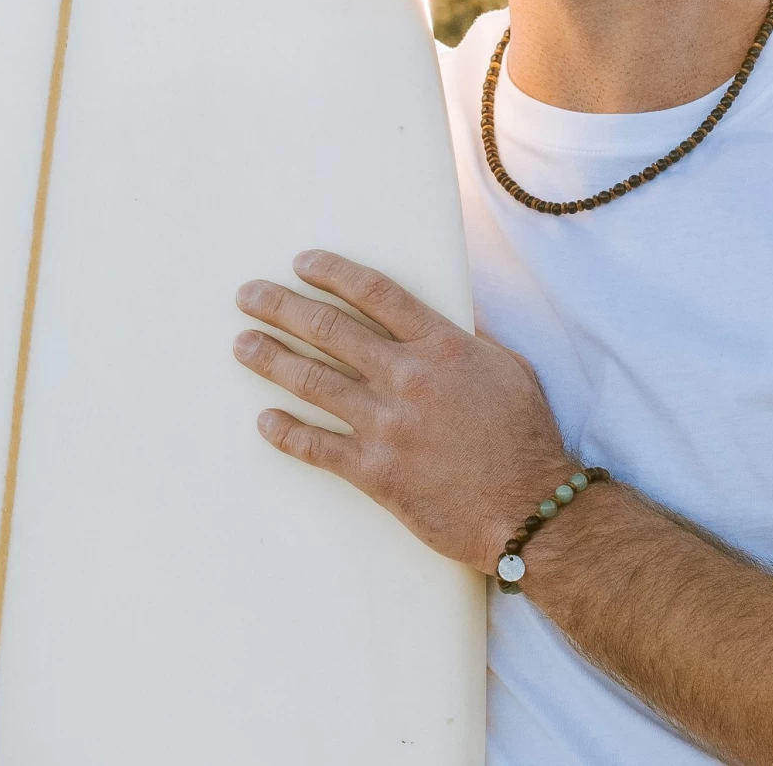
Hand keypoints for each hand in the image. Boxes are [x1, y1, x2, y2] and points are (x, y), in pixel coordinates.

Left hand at [234, 250, 575, 574]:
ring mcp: (387, 424)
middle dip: (282, 307)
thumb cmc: (525, 435)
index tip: (302, 264)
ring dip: (270, 359)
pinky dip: (286, 432)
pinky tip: (264, 420)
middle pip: (330, 329)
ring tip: (243, 345)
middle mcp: (408, 377)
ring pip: (313, 382)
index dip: (333, 273)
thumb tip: (444, 318)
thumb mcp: (509, 367)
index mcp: (442, 345)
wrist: (529, 508)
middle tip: (249, 296)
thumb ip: (468, 339)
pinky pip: (318, 446)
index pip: (375, 293)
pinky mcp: (376, 472)